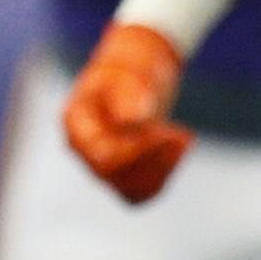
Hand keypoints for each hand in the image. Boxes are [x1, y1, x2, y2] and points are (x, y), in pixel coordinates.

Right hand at [62, 24, 192, 204]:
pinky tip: (178, 149)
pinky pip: (141, 192)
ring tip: (183, 137)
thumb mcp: (129, 73)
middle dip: (153, 158)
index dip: (139, 151)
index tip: (169, 131)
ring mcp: (100, 164)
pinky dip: (164, 175)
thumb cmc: (128, 67)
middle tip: (181, 132)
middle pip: (115, 175)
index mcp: (76, 124)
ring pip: (130, 189)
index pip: (104, 156)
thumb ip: (127, 95)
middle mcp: (83, 149)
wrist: (133, 72)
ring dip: (162, 169)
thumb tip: (131, 121)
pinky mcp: (122, 173)